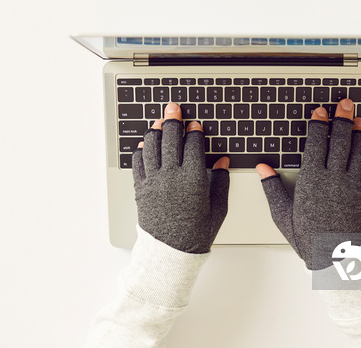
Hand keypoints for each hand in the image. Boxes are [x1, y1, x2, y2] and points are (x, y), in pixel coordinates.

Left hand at [132, 103, 229, 253]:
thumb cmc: (196, 233)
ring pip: (152, 146)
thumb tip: (222, 161)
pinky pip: (138, 162)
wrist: (170, 252)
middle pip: (171, 139)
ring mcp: (153, 181)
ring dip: (156, 131)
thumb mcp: (217, 208)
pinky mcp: (140, 188)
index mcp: (193, 180)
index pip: (193, 145)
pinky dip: (141, 150)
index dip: (195, 132)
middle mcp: (171, 176)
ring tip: (159, 121)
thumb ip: (220, 181)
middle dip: (173, 120)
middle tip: (173, 108)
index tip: (196, 125)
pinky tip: (145, 144)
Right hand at [256, 99, 360, 268]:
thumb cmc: (307, 236)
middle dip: (341, 118)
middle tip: (343, 103)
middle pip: (338, 141)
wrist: (333, 256)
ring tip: (358, 116)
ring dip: (358, 130)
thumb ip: (271, 188)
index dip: (318, 125)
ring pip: (357, 150)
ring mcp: (350, 184)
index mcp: (311, 180)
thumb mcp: (282, 213)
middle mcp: (332, 179)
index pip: (315, 144)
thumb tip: (262, 168)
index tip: (318, 112)